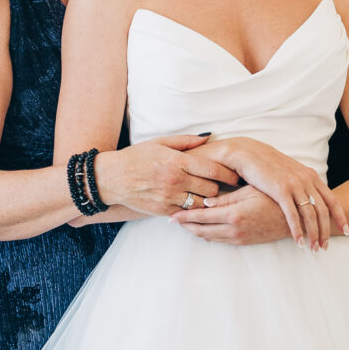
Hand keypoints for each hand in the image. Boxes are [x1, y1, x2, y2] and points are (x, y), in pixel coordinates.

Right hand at [96, 135, 239, 215]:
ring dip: (207, 201)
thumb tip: (209, 137)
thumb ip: (186, 141)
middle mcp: (174, 181)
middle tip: (225, 186)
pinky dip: (193, 210)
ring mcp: (169, 198)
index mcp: (176, 161)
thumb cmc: (136, 157)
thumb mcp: (160, 142)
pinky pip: (187, 213)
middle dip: (220, 188)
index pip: (213, 169)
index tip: (237, 175)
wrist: (111, 178)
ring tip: (211, 197)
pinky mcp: (163, 210)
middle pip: (211, 189)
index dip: (229, 173)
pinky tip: (195, 205)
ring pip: (201, 204)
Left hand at [169, 185, 291, 244]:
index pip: (202, 217)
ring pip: (209, 237)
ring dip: (195, 231)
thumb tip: (205, 200)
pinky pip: (220, 240)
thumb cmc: (275, 198)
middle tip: (171, 219)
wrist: (296, 218)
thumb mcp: (250, 191)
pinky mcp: (244, 242)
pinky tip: (202, 229)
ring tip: (183, 224)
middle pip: (201, 230)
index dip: (185, 216)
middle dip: (185, 225)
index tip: (171, 214)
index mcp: (234, 215)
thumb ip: (226, 197)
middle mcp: (234, 230)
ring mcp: (239, 238)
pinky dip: (207, 235)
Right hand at [198, 136, 347, 248]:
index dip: (340, 216)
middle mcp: (306, 180)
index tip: (345, 231)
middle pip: (323, 210)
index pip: (332, 199)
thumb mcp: (291, 172)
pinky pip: (292, 215)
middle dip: (326, 231)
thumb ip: (302, 184)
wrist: (249, 153)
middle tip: (325, 247)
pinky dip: (297, 230)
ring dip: (313, 234)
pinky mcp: (280, 190)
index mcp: (311, 175)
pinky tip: (299, 242)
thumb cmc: (268, 165)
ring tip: (314, 249)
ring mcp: (294, 185)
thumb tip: (309, 198)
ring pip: (310, 215)